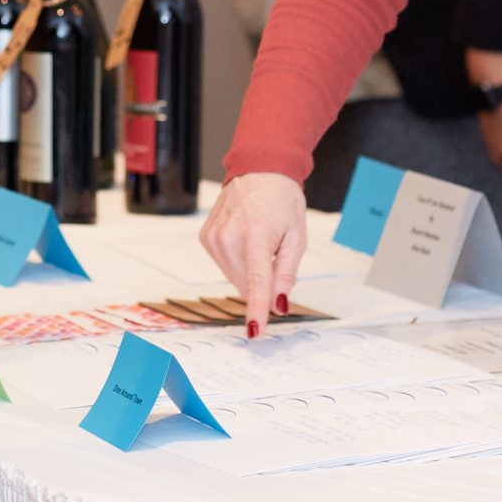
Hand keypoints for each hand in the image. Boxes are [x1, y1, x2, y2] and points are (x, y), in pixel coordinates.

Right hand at [200, 172, 308, 336]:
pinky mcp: (205, 237)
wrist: (259, 169)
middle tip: (274, 255)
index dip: (257, 310)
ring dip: (250, 272)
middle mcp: (229, 238)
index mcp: (255, 237)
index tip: (256, 331)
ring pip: (234, 278)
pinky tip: (245, 239)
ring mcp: (213, 238)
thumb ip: (286, 273)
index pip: (256, 284)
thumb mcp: (296, 238)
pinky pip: (224, 265)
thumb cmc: (282, 201)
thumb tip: (279, 305)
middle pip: (247, 285)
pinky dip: (238, 261)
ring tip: (259, 242)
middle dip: (263, 283)